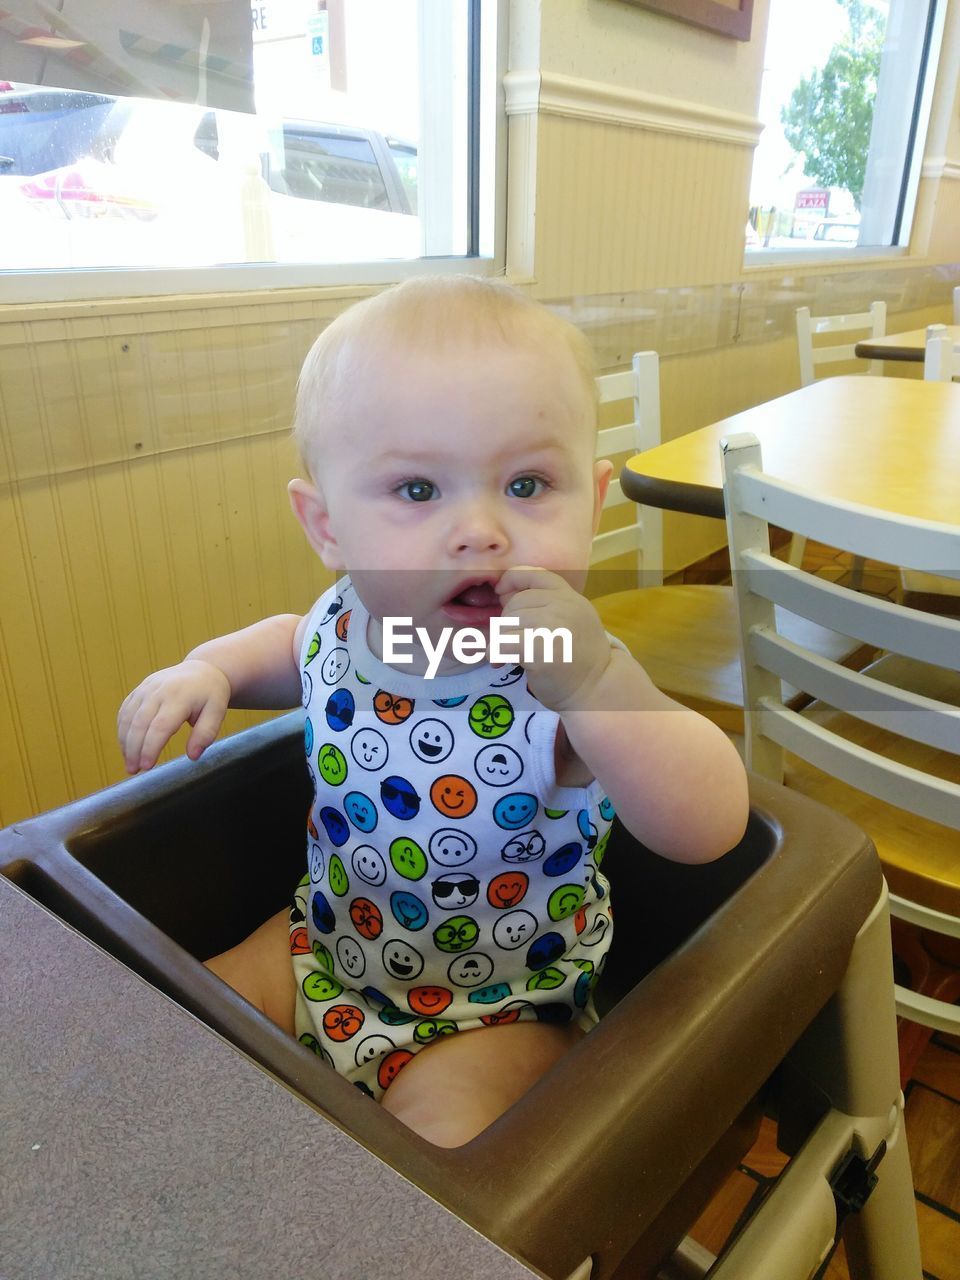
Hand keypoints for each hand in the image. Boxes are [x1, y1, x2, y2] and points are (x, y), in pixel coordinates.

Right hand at [118, 659, 230, 773]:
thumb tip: (193, 756)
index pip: (160, 726)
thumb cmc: (210, 694)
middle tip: (134, 770)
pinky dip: (122, 731)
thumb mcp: (217, 712)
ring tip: (130, 764)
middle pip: (140, 724)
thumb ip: (206, 734)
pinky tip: (126, 747)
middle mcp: (158, 690)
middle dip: (134, 750)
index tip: (147, 767)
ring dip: (125, 743)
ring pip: (128, 718)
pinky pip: (124, 711)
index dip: (151, 747)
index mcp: (180, 696)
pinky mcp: (138, 690)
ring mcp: (146, 689)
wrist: (201, 670)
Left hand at [495, 567, 611, 710]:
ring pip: (506, 624)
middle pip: (514, 603)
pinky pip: (502, 643)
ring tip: (513, 655)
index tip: (502, 595)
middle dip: (507, 623)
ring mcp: (552, 625)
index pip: (532, 574)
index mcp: (570, 597)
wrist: (596, 691)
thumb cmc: (579, 660)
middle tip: (513, 644)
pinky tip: (501, 661)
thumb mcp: (571, 621)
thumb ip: (547, 605)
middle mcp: (563, 605)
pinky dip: (495, 653)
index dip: (510, 581)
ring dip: (502, 640)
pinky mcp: (538, 648)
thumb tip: (504, 596)